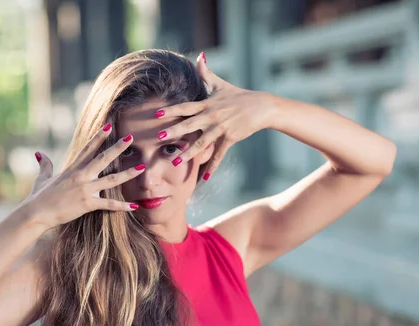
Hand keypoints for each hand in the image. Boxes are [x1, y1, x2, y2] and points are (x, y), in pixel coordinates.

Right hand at [24, 124, 145, 230]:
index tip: (109, 126)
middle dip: (118, 148)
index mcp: (72, 168)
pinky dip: (122, 206)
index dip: (99, 136)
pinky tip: (134, 206)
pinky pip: (109, 204)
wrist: (36, 213)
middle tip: (131, 137)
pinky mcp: (88, 204)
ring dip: (128, 174)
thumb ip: (44, 164)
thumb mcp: (42, 177)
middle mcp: (81, 176)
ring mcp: (86, 189)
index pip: (88, 148)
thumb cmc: (39, 197)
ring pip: (112, 179)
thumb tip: (38, 153)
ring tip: (141, 168)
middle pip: (104, 158)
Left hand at [154, 52, 276, 179]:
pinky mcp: (230, 138)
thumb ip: (206, 73)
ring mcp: (221, 128)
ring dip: (188, 152)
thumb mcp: (221, 84)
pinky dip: (212, 166)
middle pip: (189, 124)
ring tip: (175, 161)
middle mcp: (212, 116)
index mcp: (207, 104)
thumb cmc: (239, 95)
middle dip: (173, 131)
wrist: (262, 106)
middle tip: (158, 138)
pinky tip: (204, 177)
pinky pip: (219, 154)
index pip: (185, 107)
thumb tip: (199, 56)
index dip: (171, 109)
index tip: (156, 113)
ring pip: (202, 142)